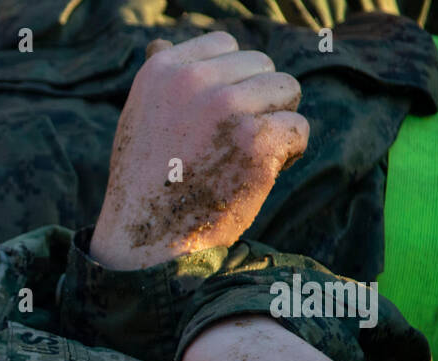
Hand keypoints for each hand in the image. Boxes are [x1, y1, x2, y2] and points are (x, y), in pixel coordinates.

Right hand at [90, 31, 308, 269]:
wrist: (146, 240)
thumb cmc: (145, 183)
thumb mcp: (138, 118)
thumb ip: (162, 82)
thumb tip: (159, 43)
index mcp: (163, 70)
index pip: (225, 45)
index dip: (232, 81)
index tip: (215, 120)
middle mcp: (194, 82)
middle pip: (262, 65)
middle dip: (258, 102)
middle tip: (230, 146)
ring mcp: (227, 109)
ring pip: (287, 89)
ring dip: (276, 123)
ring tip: (244, 157)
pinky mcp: (256, 140)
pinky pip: (298, 128)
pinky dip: (289, 154)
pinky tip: (258, 175)